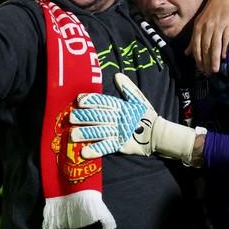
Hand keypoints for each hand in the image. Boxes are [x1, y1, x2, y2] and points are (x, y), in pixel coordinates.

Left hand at [70, 73, 198, 164]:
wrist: (157, 134)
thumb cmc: (144, 115)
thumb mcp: (138, 99)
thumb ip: (127, 88)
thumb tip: (117, 75)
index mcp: (121, 106)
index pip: (104, 102)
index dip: (91, 100)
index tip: (79, 100)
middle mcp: (118, 118)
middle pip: (98, 117)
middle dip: (84, 117)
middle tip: (71, 118)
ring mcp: (118, 132)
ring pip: (99, 132)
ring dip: (85, 134)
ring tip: (72, 135)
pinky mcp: (120, 145)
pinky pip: (106, 147)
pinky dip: (95, 150)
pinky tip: (84, 152)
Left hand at [186, 0, 228, 74]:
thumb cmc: (211, 11)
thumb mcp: (199, 23)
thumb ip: (193, 39)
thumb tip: (187, 53)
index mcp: (198, 27)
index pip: (196, 46)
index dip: (198, 59)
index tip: (200, 69)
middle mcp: (206, 27)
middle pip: (204, 48)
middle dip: (205, 62)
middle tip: (207, 73)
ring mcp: (217, 26)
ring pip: (214, 45)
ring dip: (214, 59)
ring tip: (215, 70)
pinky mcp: (228, 25)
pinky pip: (225, 39)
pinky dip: (224, 48)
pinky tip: (224, 57)